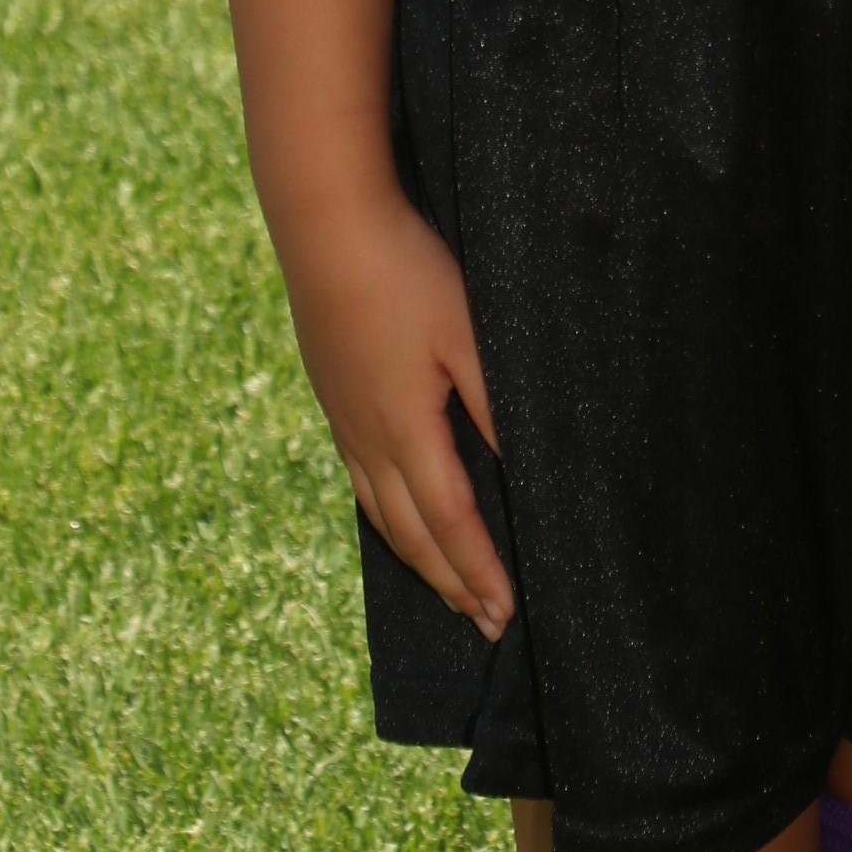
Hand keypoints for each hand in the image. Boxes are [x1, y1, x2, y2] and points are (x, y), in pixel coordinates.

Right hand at [281, 189, 511, 639]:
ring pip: (383, 513)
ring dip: (418, 559)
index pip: (452, 523)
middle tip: (485, 624)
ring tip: (447, 588)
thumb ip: (496, 404)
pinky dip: (389, 518)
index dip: (480, 572)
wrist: (326, 226)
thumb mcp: (468, 334)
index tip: (505, 616)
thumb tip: (526, 469)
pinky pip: (362, 482)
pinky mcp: (334, 398)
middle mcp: (368, 438)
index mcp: (406, 430)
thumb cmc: (406, 272)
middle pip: (413, 534)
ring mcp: (345, 420)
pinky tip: (398, 515)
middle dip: (452, 583)